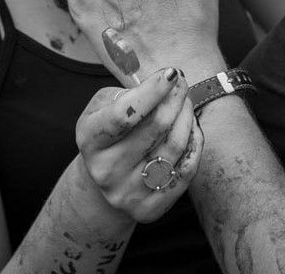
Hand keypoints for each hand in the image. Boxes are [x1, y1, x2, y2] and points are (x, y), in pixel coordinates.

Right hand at [76, 68, 202, 222]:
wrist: (105, 177)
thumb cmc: (109, 130)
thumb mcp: (103, 105)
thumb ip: (127, 93)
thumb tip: (162, 84)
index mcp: (90, 140)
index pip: (125, 114)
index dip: (153, 91)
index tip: (172, 73)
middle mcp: (105, 171)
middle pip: (156, 127)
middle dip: (176, 97)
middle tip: (181, 82)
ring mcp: (127, 194)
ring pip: (175, 145)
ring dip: (187, 116)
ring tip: (185, 103)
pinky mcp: (149, 210)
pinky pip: (186, 170)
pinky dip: (194, 142)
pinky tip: (190, 128)